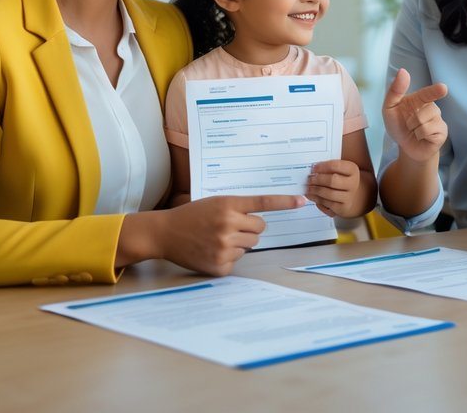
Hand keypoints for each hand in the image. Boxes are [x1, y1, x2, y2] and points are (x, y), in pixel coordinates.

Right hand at [160, 194, 305, 274]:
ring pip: (250, 245)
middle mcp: (228, 224)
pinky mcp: (219, 265)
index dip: (284, 202)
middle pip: (260, 229)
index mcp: (228, 204)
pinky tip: (211, 251)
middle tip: (230, 226)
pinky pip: (238, 260)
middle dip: (249, 228)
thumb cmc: (191, 216)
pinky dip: (228, 257)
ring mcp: (224, 246)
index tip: (302, 201)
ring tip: (217, 238)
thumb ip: (237, 208)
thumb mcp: (215, 203)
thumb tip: (262, 219)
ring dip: (239, 242)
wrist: (165, 233)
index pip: (263, 203)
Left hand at [306, 160, 361, 217]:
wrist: (353, 196)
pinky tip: (312, 196)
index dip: (322, 166)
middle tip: (309, 179)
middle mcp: (353, 183)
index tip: (313, 167)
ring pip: (329, 194)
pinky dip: (318, 200)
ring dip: (316, 191)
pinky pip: (328, 205)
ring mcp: (349, 197)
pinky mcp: (343, 209)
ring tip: (308, 188)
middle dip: (318, 179)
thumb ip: (328, 168)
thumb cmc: (341, 179)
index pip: (336, 166)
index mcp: (352, 170)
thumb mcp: (339, 170)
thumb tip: (313, 169)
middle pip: (332, 180)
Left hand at [382, 68, 448, 163]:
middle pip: (422, 112)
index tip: (443, 88)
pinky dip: (420, 136)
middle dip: (410, 121)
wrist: (405, 147)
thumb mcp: (389, 108)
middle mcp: (432, 107)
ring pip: (424, 122)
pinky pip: (428, 132)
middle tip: (408, 126)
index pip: (428, 93)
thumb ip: (395, 90)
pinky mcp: (442, 132)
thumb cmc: (398, 125)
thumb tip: (403, 71)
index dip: (435, 91)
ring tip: (415, 132)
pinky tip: (421, 137)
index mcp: (420, 99)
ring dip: (414, 129)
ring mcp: (438, 120)